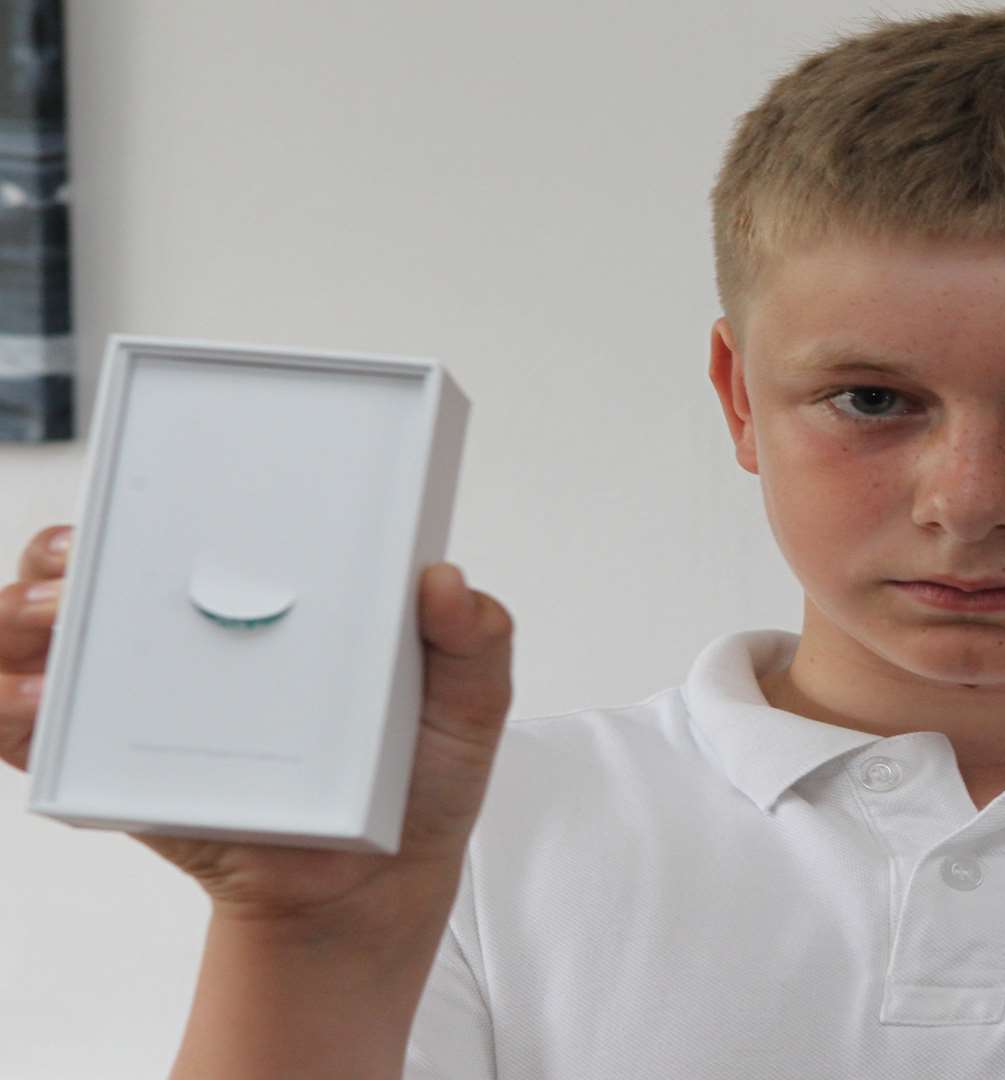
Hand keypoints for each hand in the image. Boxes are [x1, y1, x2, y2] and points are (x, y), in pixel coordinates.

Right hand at [1, 524, 516, 935]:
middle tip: (72, 576)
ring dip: (19, 626)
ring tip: (48, 640)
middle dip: (60, 557)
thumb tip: (446, 582)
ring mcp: (148, 700)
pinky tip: (24, 708)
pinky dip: (10, 717)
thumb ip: (475, 642)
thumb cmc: (418, 777)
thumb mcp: (468, 704)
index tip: (135, 501)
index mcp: (273, 593)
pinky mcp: (115, 773)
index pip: (195, 519)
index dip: (149, 496)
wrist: (376, 889)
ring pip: (42, 639)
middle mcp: (194, 633)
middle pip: (92, 567)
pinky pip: (36, 739)